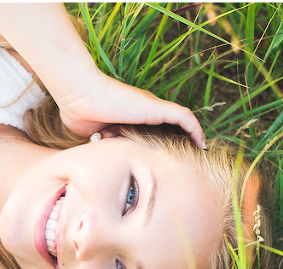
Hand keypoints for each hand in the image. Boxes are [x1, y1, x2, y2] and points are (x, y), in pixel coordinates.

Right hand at [56, 72, 205, 148]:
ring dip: (191, 136)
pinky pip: (185, 118)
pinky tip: (202, 145)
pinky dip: (196, 130)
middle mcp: (143, 109)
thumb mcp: (91, 135)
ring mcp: (151, 107)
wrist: (80, 96)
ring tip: (200, 152)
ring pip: (180, 122)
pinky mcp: (157, 108)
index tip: (166, 158)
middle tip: (188, 159)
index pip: (151, 129)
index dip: (161, 142)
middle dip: (179, 142)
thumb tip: (98, 157)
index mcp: (128, 116)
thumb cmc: (80, 113)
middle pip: (168, 126)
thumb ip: (98, 144)